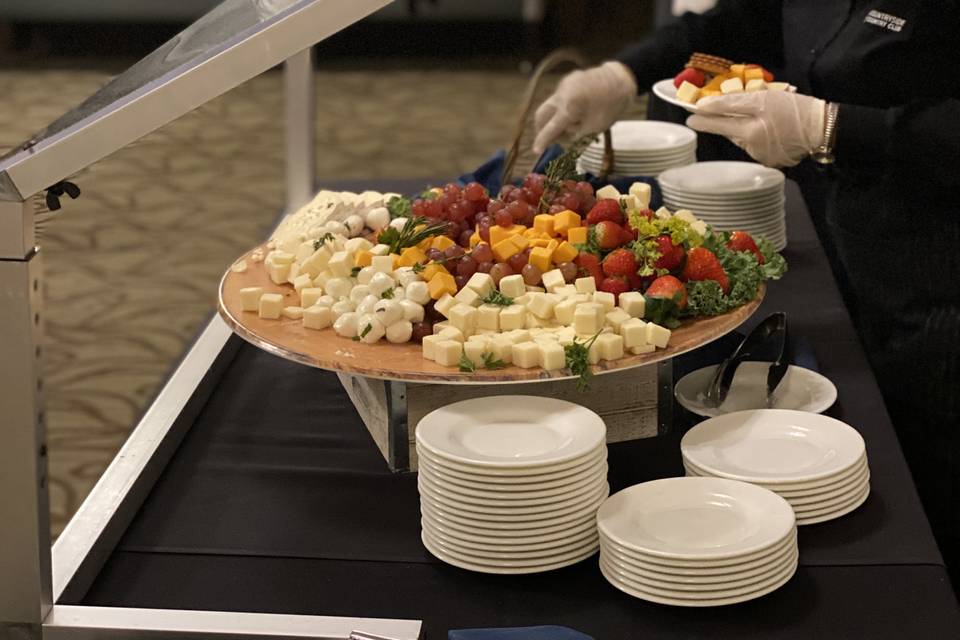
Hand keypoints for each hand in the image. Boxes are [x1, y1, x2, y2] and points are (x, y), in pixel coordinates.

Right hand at [533, 61, 637, 153]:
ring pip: (549, 107)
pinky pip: (558, 98)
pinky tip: (577, 112)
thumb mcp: (594, 129)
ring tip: (570, 126)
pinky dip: (562, 108)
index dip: (542, 142)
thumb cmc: (610, 106)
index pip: (550, 129)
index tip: (537, 151)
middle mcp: (560, 95)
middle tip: (552, 139)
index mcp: (568, 108)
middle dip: (542, 129)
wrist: (620, 79)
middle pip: (541, 115)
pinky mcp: (566, 81)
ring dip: (553, 119)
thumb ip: (575, 138)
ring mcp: (562, 86)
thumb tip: (562, 146)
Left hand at [686, 91, 826, 166]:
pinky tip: (768, 129)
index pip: (719, 122)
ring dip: (742, 128)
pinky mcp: (770, 161)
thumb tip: (706, 106)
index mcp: (750, 130)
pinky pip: (754, 146)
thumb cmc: (797, 109)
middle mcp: (751, 147)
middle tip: (706, 115)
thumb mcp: (765, 98)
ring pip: (742, 138)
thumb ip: (734, 102)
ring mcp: (760, 156)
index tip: (690, 116)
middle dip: (721, 121)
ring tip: (758, 117)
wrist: (824, 129)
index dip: (704, 119)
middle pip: (729, 131)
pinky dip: (755, 137)